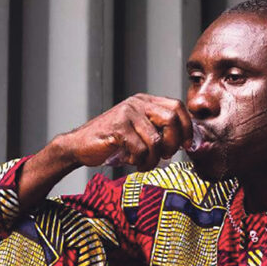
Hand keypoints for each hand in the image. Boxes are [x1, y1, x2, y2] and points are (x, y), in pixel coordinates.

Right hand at [58, 94, 192, 171]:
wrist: (80, 145)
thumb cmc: (113, 142)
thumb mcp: (140, 133)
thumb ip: (160, 132)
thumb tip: (185, 143)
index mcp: (146, 102)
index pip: (177, 107)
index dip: (187, 127)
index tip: (186, 145)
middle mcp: (138, 103)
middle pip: (172, 119)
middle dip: (173, 143)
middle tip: (166, 156)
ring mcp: (127, 114)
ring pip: (156, 140)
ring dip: (153, 159)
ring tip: (144, 164)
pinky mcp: (118, 128)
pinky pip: (140, 149)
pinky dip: (139, 161)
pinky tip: (131, 161)